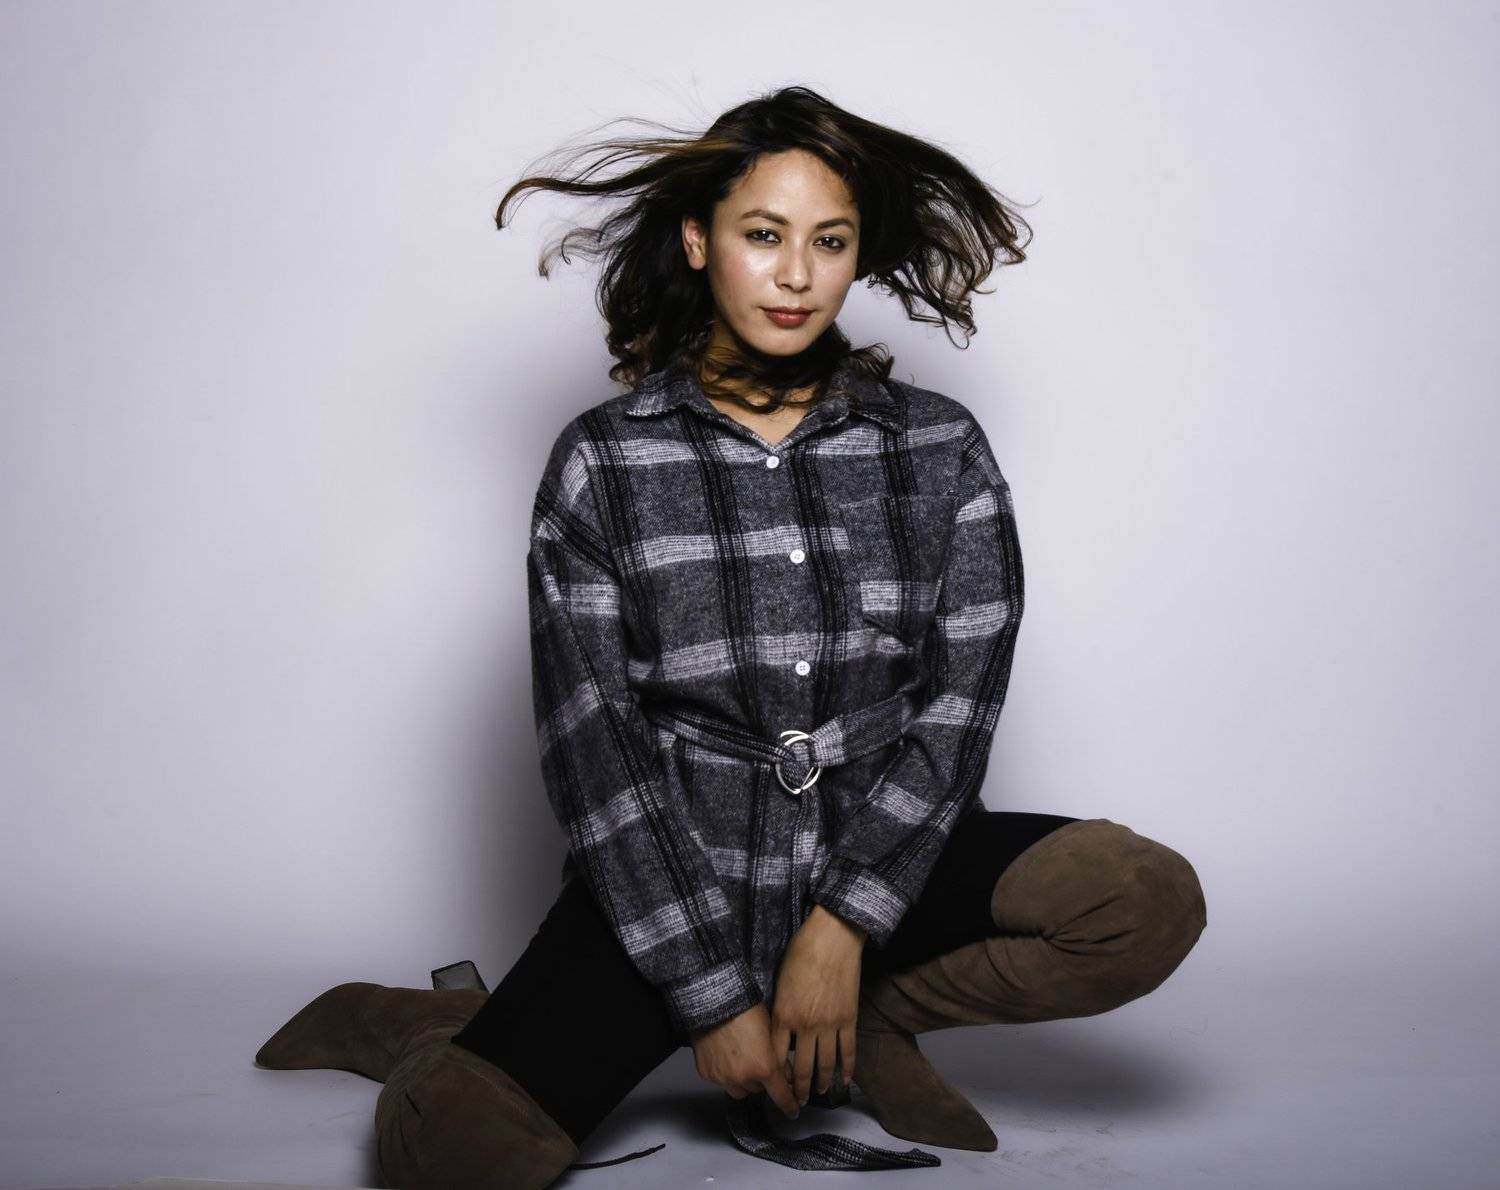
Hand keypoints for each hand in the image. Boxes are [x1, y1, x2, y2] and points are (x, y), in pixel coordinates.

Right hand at [689, 1002, 801, 1120]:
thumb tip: (785, 1073)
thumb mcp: (772, 1031)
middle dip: (761, 1078)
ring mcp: (722, 1078)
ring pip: (739, 1089)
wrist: (714, 1001)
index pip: (781, 1096)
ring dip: (743, 1079)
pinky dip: (725, 1072)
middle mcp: (743, 1078)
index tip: (793, 1111)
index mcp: (764, 1067)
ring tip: (741, 1057)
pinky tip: (725, 1054)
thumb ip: (779, 1056)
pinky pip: (720, 1080)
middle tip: (759, 1059)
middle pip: (758, 1089)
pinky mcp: (707, 1074)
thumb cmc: (745, 1009)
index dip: (789, 1105)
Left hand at [770, 904, 865, 1106]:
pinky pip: (848, 1051)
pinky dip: (847, 1068)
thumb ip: (779, 1008)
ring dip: (821, 1083)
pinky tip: (845, 1079)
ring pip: (825, 1064)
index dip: (776, 1074)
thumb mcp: (780, 981)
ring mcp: (829, 1024)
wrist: (833, 937)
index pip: (776, 1055)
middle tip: (797, 1101)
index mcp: (783, 1015)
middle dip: (798, 1089)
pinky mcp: (849, 1018)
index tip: (776, 1084)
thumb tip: (779, 1028)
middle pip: (801, 1067)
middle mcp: (805, 1025)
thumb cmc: (801, 951)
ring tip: (819, 1093)